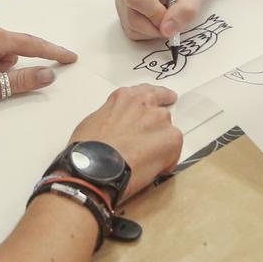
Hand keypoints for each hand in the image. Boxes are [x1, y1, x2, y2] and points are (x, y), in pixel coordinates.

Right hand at [65, 85, 182, 200]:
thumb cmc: (88, 148)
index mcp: (125, 98)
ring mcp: (160, 120)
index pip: (148, 92)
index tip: (165, 99)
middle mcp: (146, 104)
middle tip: (147, 142)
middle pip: (161, 112)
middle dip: (155, 128)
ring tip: (143, 160)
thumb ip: (113, 117)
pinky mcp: (172, 139)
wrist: (95, 167)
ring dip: (160, 144)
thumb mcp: (94, 122)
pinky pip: (174, 150)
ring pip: (168, 132)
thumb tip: (117, 129)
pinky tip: (150, 169)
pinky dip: (166, 160)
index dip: (157, 98)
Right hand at [115, 0, 231, 41]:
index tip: (172, 16)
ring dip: (152, 29)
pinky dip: (147, 30)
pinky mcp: (123, 3)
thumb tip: (167, 30)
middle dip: (155, 25)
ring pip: (130, 24)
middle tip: (174, 19)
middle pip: (131, 14)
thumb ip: (186, 9)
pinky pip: (130, 27)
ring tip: (167, 13)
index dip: (155, 14)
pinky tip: (159, 15)